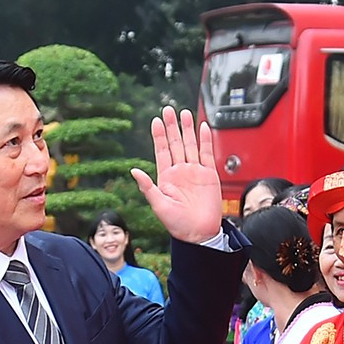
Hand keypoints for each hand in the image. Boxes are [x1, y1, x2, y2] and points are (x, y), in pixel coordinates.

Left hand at [133, 107, 224, 243]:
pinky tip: (202, 127)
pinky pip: (207, 154)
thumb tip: (134, 171)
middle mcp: (180, 171)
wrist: (199, 233)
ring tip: (184, 113)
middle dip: (172, 127)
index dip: (159, 136)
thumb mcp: (158, 205)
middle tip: (169, 110)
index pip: (162, 151)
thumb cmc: (177, 224)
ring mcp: (195, 172)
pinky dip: (205, 140)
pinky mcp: (209, 175)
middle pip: (176, 143)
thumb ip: (147, 187)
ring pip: (190, 145)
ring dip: (187, 129)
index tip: (156, 121)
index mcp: (166, 177)